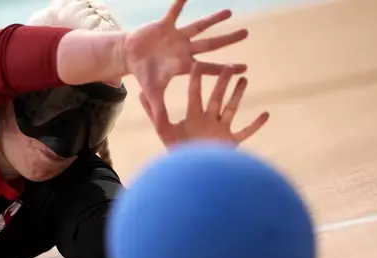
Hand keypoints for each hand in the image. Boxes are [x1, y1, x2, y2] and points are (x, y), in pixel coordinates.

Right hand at [123, 1, 247, 110]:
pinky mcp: (164, 25)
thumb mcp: (153, 94)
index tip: (243, 68)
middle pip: (210, 45)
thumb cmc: (144, 75)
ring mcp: (176, 37)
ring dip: (213, 19)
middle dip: (227, 40)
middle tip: (246, 34)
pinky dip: (180, 3)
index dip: (224, 69)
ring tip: (229, 12)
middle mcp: (184, 50)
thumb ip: (158, 108)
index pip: (208, 68)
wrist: (130, 57)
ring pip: (198, 26)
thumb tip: (162, 127)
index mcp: (184, 66)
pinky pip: (174, 12)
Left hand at [139, 62, 269, 147]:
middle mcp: (207, 122)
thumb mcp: (163, 130)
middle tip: (229, 65)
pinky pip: (246, 132)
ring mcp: (220, 132)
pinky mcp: (230, 144)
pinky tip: (266, 113)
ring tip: (245, 79)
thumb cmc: (175, 154)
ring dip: (238, 95)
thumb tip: (140, 92)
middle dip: (222, 83)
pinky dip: (256, 124)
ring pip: (232, 109)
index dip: (197, 80)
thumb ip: (153, 112)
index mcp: (192, 118)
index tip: (200, 63)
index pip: (195, 95)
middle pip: (216, 98)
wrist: (189, 177)